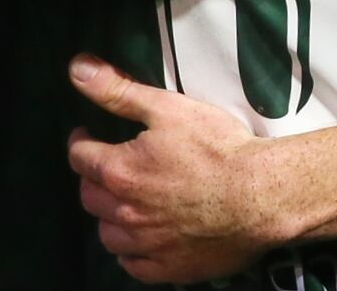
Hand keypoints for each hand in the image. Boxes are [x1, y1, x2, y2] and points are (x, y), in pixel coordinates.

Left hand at [67, 54, 287, 283]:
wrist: (259, 195)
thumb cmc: (216, 147)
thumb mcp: (168, 108)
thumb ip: (118, 90)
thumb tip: (77, 68)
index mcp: (119, 171)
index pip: (81, 157)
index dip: (80, 142)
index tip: (85, 135)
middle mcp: (124, 212)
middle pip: (89, 197)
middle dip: (92, 179)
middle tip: (106, 167)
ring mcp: (145, 244)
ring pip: (108, 235)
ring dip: (109, 217)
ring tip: (123, 204)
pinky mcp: (167, 268)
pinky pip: (133, 264)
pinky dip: (131, 251)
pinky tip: (142, 239)